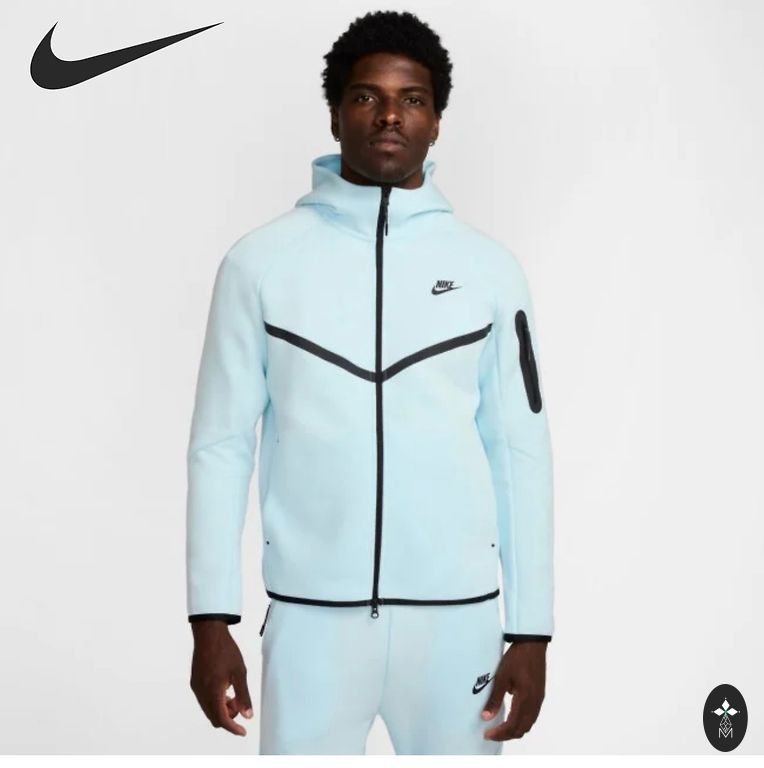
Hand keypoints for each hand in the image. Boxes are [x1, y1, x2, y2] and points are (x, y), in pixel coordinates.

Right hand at [189, 621, 253, 735]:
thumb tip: (248, 715)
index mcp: (213, 692)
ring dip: (221, 708)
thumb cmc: (226, 651)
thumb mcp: (240, 673)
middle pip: (213, 717)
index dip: (232, 728)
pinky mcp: (195, 681)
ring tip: (234, 695)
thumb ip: (243, 696)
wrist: (209, 634)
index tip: (243, 731)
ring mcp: (196, 687)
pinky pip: (204, 700)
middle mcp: (201, 693)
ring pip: (208, 709)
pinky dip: (215, 701)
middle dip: (228, 717)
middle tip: (240, 704)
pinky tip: (225, 689)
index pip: (221, 719)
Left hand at [481, 640, 546, 740]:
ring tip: (500, 729)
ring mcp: (539, 699)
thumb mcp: (502, 677)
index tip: (487, 734)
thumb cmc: (516, 658)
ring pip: (528, 724)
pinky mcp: (540, 694)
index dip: (500, 734)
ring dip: (515, 729)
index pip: (512, 725)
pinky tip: (512, 717)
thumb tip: (485, 717)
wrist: (532, 644)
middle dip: (507, 735)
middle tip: (492, 734)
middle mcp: (534, 702)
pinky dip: (522, 722)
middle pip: (522, 729)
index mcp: (525, 699)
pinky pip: (532, 716)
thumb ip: (495, 698)